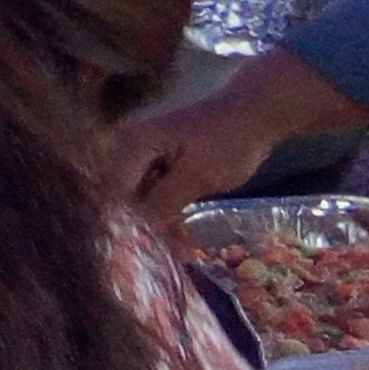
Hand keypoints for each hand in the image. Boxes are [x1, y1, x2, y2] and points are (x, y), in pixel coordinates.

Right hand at [102, 48, 368, 226]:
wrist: (255, 113)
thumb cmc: (226, 141)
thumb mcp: (197, 177)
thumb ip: (162, 204)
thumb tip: (137, 232)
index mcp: (131, 145)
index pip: (112, 193)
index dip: (123, 224)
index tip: (140, 252)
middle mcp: (127, 147)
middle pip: (123, 197)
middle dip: (141, 227)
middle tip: (165, 256)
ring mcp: (142, 154)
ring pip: (138, 198)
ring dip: (156, 223)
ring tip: (181, 251)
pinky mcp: (158, 161)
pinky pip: (152, 192)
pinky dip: (166, 212)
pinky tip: (182, 235)